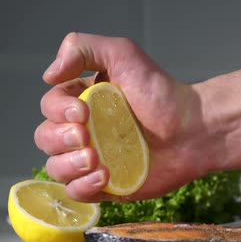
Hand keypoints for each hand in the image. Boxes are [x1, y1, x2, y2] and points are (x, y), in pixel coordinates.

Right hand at [34, 33, 212, 202]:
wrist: (194, 130)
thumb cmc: (162, 93)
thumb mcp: (123, 54)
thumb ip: (83, 48)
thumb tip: (48, 74)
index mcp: (83, 101)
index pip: (49, 107)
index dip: (58, 111)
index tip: (83, 111)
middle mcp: (84, 130)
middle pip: (46, 138)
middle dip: (59, 138)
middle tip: (86, 135)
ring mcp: (94, 160)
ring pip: (55, 169)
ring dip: (68, 165)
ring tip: (95, 158)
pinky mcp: (107, 186)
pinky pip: (77, 193)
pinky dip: (82, 186)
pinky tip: (104, 176)